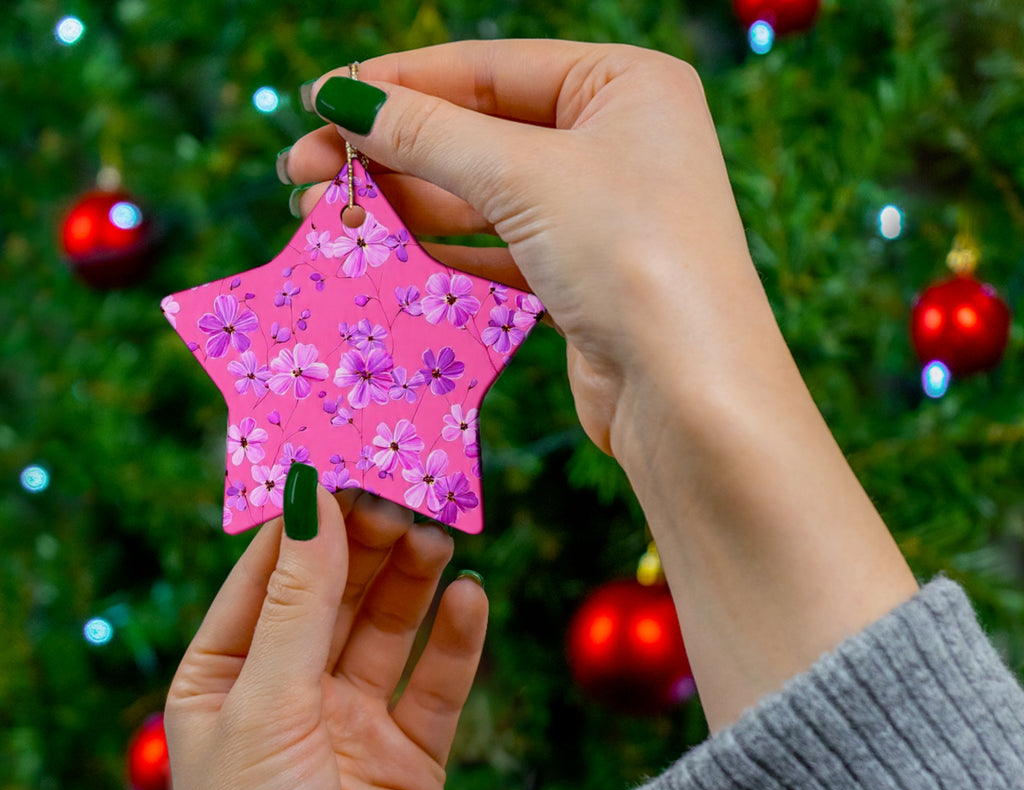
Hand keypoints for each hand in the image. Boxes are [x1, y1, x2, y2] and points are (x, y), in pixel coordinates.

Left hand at [165, 489, 486, 789]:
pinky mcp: (411, 756)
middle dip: (369, 542)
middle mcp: (289, 693)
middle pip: (336, 593)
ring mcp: (352, 723)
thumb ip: (297, 603)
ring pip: (389, 627)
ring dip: (413, 581)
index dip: (307, 518)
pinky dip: (456, 641)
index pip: (268, 574)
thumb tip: (311, 499)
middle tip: (409, 491)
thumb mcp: (267, 707)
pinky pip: (437, 682)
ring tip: (441, 534)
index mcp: (226, 678)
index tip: (347, 458)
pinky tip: (472, 599)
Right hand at [285, 40, 763, 456]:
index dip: (396, 84)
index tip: (318, 101)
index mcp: (624, 85)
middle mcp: (616, 143)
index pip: (487, 68)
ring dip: (404, 207)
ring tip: (325, 217)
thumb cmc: (631, 257)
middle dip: (389, 153)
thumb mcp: (525, 176)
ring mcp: (600, 215)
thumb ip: (430, 134)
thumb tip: (343, 98)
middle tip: (302, 171)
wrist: (689, 395)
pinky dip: (441, 255)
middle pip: (478, 133)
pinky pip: (497, 253)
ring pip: (481, 198)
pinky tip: (384, 258)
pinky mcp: (582, 280)